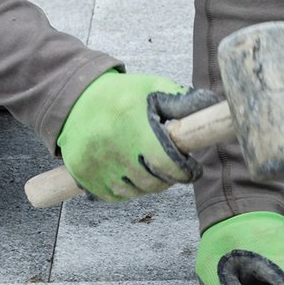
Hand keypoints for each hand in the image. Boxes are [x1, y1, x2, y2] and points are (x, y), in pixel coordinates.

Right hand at [56, 72, 218, 200]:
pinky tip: (131, 174)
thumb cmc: (120, 95)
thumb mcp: (152, 88)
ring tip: (151, 169)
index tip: (192, 170)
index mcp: (133, 126)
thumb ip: (181, 100)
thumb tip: (209, 108)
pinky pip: (115, 196)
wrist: (74, 99)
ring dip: (149, 185)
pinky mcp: (83, 176)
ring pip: (134, 191)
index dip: (185, 172)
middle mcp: (112, 149)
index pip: (167, 164)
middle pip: (152, 182)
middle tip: (172, 168)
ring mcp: (96, 165)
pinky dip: (128, 190)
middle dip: (168, 178)